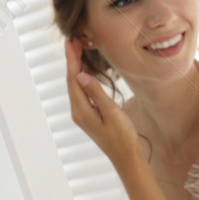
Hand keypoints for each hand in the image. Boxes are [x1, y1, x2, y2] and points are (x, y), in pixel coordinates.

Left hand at [65, 37, 140, 168]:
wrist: (127, 158)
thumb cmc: (123, 137)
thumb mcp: (112, 113)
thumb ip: (96, 93)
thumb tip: (81, 75)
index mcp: (82, 110)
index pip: (73, 80)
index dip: (72, 60)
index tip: (71, 43)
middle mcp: (79, 112)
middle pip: (72, 81)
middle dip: (72, 61)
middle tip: (73, 41)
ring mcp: (83, 114)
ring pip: (77, 87)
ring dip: (77, 68)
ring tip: (78, 51)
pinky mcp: (90, 116)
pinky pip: (83, 93)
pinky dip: (84, 79)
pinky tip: (87, 71)